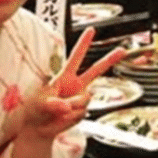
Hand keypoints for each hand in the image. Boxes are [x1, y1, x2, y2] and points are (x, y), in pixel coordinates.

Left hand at [16, 27, 126, 141]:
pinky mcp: (82, 111)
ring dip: (72, 106)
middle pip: (96, 70)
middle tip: (122, 50)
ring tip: (59, 111)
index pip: (76, 57)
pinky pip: (81, 112)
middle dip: (110, 60)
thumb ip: (54, 103)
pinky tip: (62, 118)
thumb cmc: (35, 111)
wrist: (38, 128)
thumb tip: (67, 106)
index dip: (83, 43)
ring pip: (85, 99)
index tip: (91, 29)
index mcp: (64, 76)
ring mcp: (80, 98)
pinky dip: (71, 117)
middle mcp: (76, 85)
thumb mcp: (40, 103)